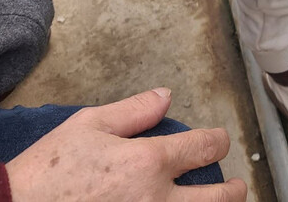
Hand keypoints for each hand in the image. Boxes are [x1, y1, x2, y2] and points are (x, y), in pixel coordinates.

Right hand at [5, 88, 246, 201]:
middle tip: (238, 186)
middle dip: (232, 190)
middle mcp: (156, 201)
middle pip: (215, 199)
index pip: (203, 147)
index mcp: (147, 162)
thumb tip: (166, 96)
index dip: (218, 140)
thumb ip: (134, 110)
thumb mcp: (89, 124)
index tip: (219, 140)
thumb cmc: (49, 171)